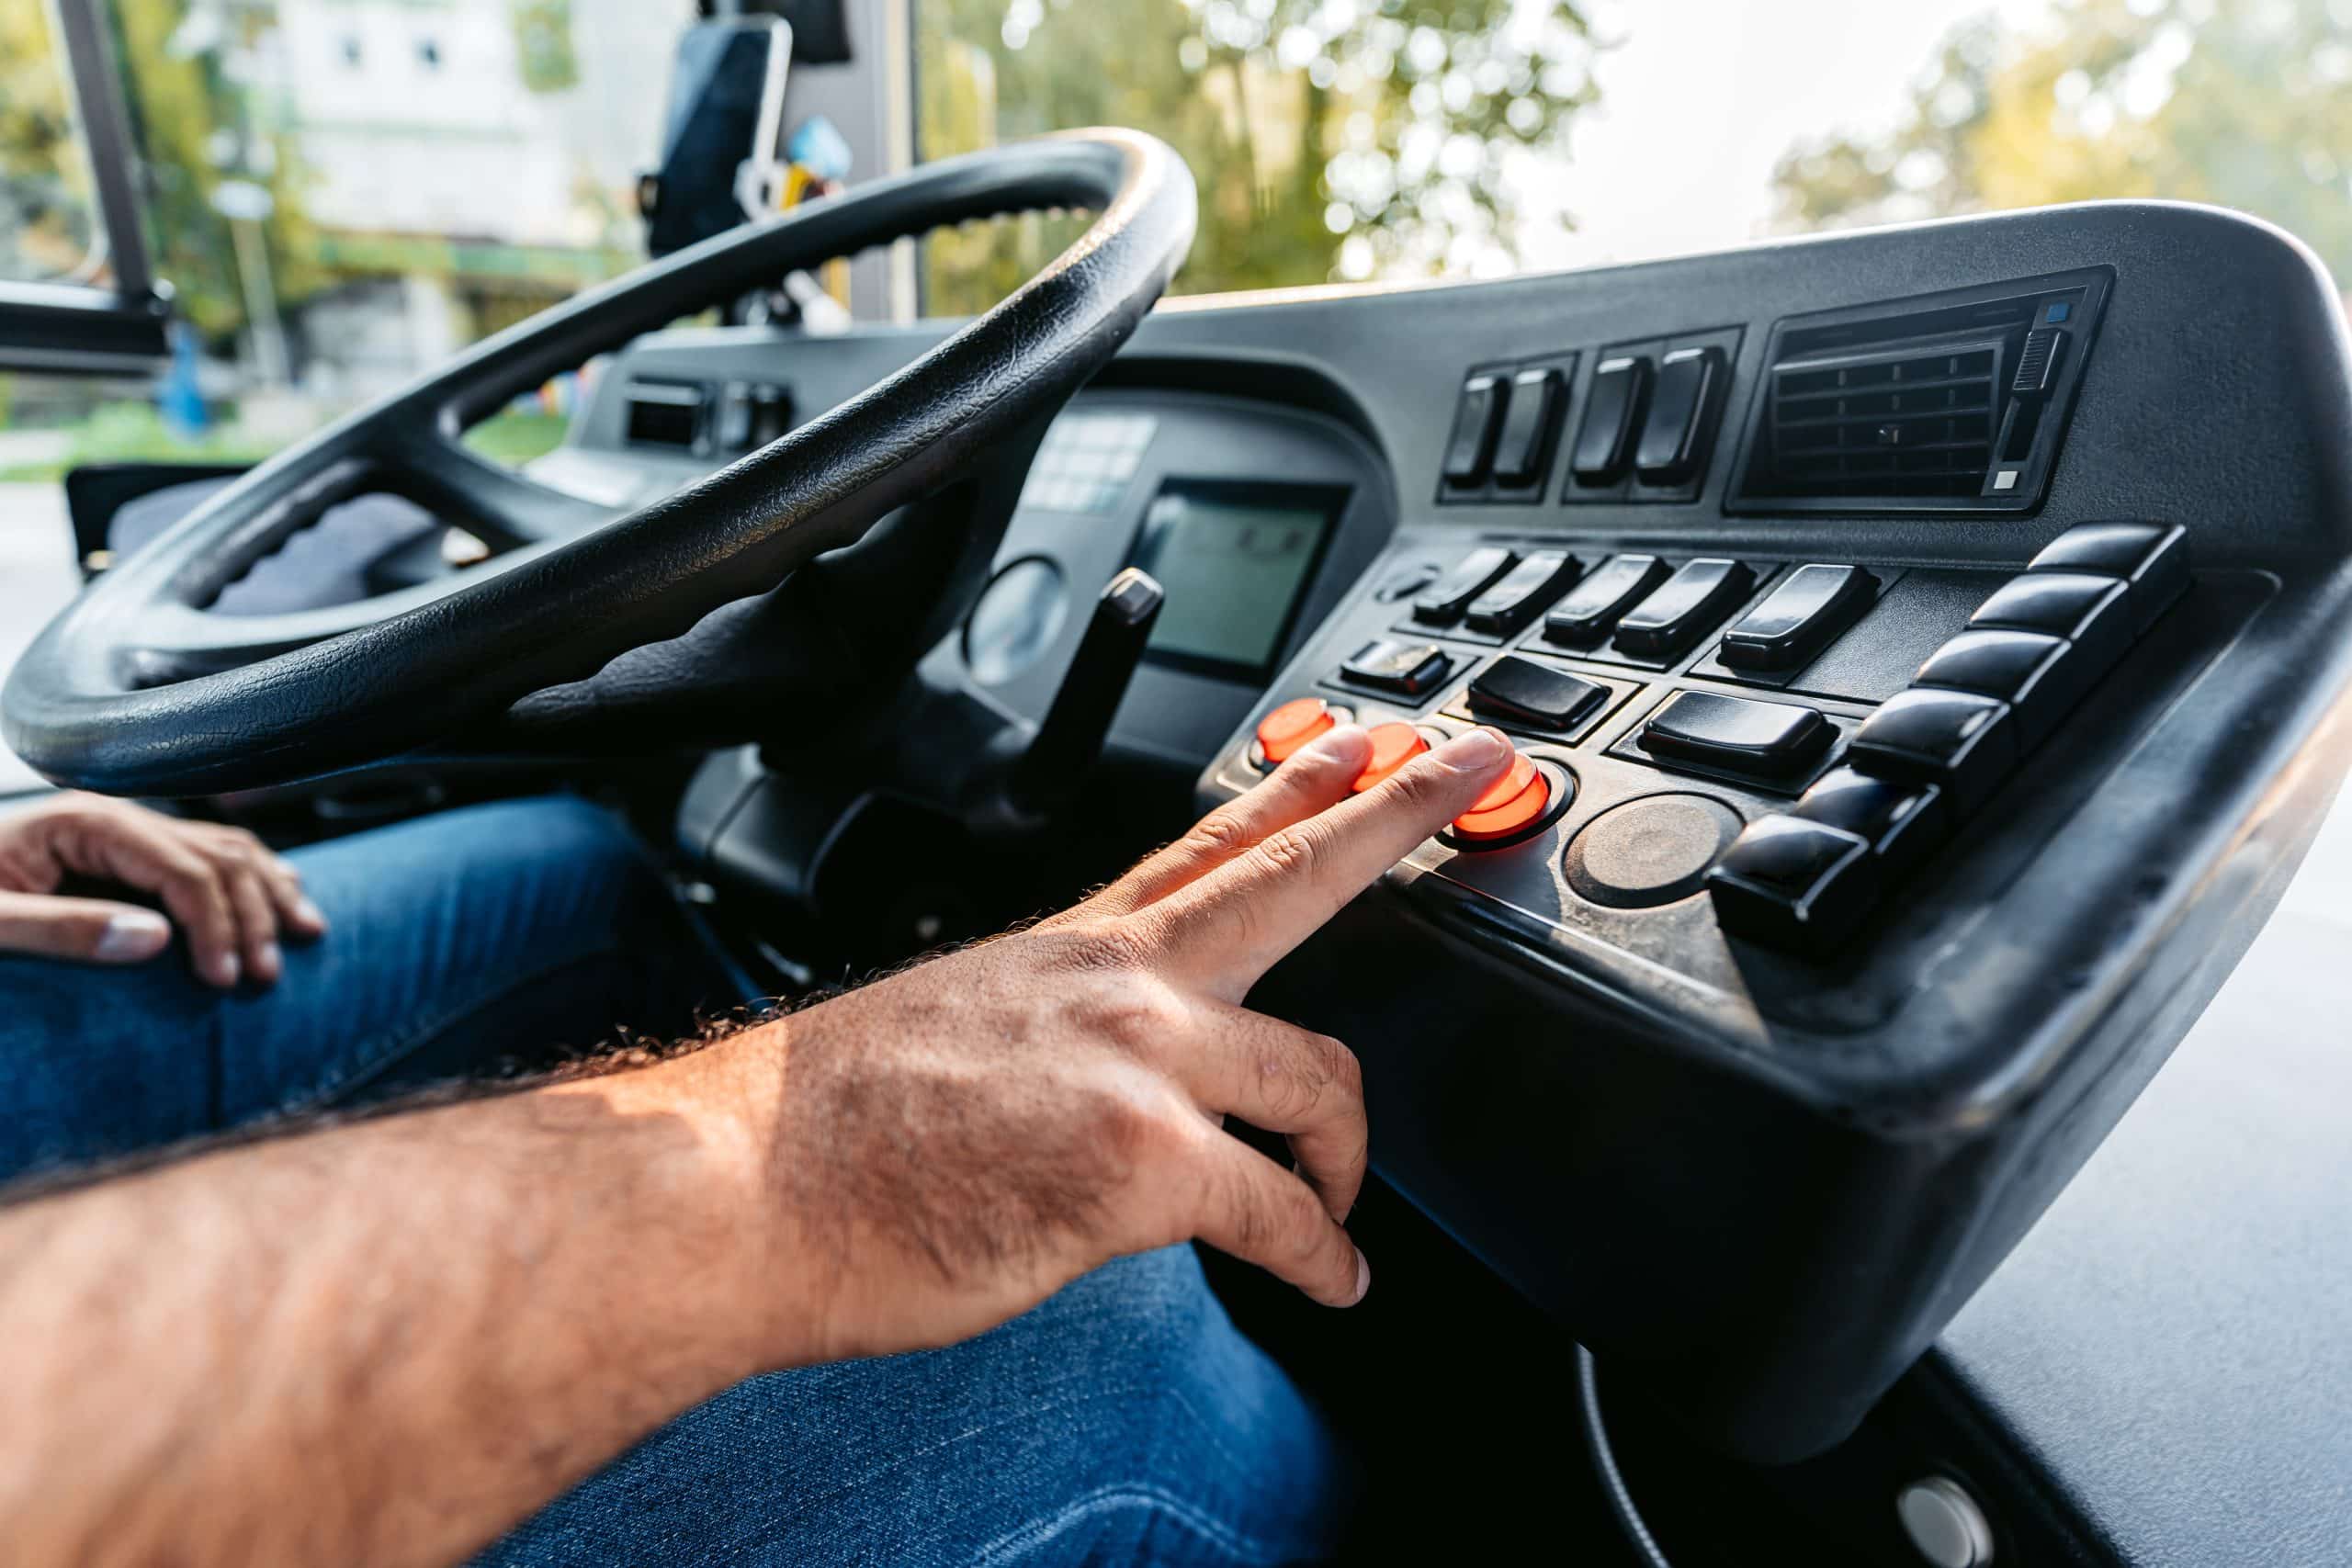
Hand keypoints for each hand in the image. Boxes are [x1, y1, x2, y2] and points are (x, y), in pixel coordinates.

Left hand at [0, 794, 326, 987]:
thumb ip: (64, 930)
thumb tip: (157, 939)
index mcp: (83, 822)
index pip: (183, 866)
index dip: (215, 924)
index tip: (225, 981)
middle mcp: (112, 817)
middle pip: (216, 855)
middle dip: (252, 915)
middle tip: (263, 979)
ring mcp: (122, 831)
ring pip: (225, 848)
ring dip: (269, 892)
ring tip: (303, 938)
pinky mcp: (123, 853)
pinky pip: (206, 855)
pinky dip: (253, 877)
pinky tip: (282, 897)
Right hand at [731, 722, 1516, 1364]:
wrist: (734, 1191)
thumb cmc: (817, 1133)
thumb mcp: (950, 1026)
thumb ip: (1051, 1032)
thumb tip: (1088, 1077)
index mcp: (1069, 949)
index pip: (1210, 841)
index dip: (1303, 784)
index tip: (1369, 742)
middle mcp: (1115, 984)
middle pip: (1295, 876)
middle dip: (1402, 816)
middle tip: (1481, 771)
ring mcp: (1135, 1063)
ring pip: (1320, 1075)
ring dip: (1350, 1152)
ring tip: (1343, 1202)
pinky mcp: (1142, 1163)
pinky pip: (1283, 1211)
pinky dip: (1322, 1254)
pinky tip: (1334, 1278)